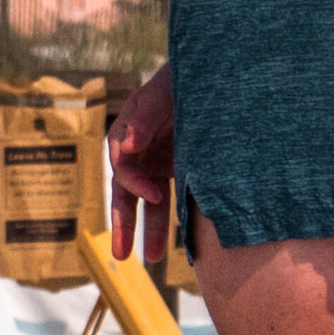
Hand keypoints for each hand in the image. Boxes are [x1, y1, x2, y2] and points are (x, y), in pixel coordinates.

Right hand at [108, 63, 174, 261]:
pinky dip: (172, 221)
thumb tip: (127, 147)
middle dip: (124, 224)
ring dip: (147, 231)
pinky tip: (175, 245)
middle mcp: (136, 154)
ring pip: (147, 203)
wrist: (212, 75)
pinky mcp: (175, 171)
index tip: (154, 193)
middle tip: (121, 255)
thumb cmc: (181, 80)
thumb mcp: (161, 94)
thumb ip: (144, 118)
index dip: (135, 183)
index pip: (122, 166)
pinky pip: (171, 200)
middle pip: (125, 194)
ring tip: (150, 260)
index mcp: (125, 134)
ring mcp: (155, 165)